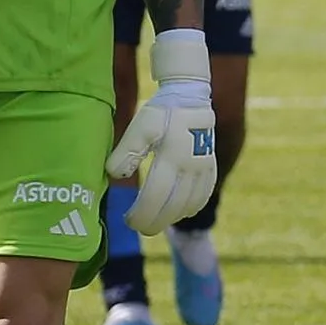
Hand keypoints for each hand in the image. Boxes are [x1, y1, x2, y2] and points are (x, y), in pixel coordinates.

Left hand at [104, 31, 217, 233]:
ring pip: (190, 204)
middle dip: (155, 222)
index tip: (128, 220)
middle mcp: (191, 166)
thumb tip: (115, 176)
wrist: (191, 97)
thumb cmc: (161, 112)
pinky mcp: (211, 167)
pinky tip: (179, 212)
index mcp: (172, 156)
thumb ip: (127, 151)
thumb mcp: (141, 126)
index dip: (142, 214)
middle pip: (173, 206)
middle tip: (139, 227)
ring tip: (155, 220)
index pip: (156, 197)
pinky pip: (204, 195)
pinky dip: (191, 208)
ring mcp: (204, 168)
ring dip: (172, 218)